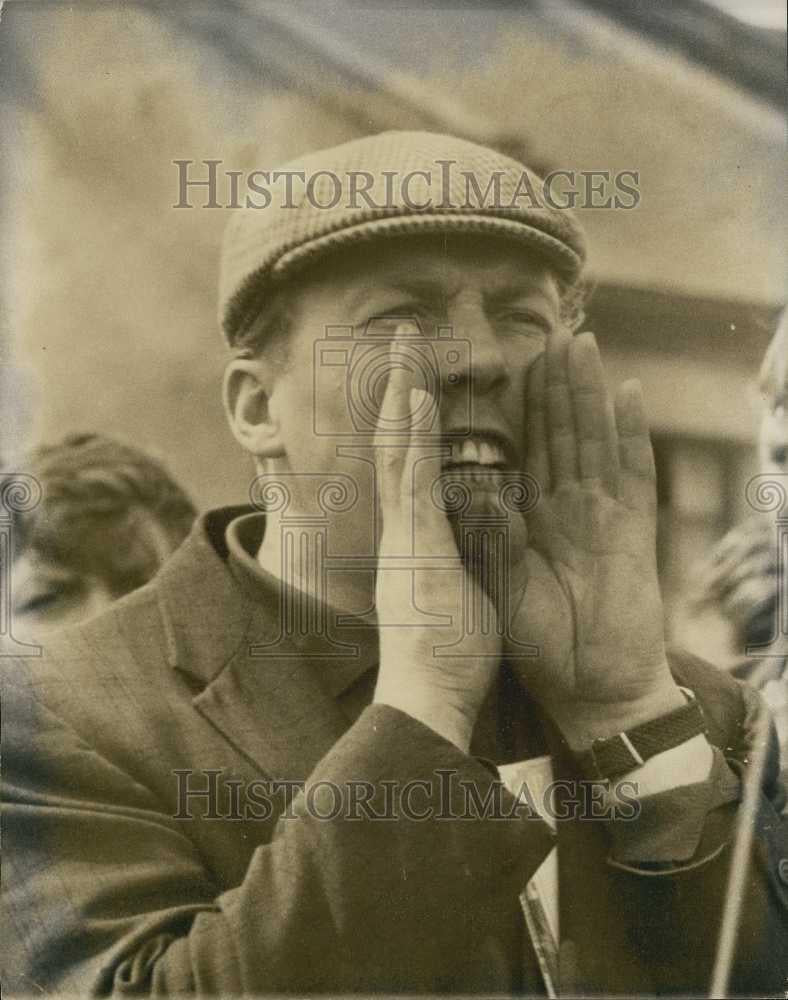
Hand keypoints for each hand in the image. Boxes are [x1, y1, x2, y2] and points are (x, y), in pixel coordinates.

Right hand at [372, 352, 500, 753]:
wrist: (427, 698)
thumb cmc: (446, 652)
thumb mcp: (461, 591)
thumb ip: (466, 553)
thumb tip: (480, 528)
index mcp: (420, 534)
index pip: (418, 462)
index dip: (417, 418)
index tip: (420, 378)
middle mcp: (406, 525)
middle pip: (402, 443)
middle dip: (402, 390)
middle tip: (404, 342)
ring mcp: (405, 532)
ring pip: (401, 449)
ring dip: (404, 396)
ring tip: (407, 348)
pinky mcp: (414, 546)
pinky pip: (415, 481)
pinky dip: (415, 437)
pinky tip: (418, 398)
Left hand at [506, 329, 683, 749]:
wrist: (596, 692)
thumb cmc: (545, 648)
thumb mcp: (507, 590)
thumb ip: (496, 540)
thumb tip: (479, 491)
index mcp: (532, 521)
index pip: (521, 451)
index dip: (518, 409)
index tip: (510, 365)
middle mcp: (567, 510)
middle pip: (559, 433)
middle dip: (555, 384)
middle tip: (551, 333)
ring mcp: (604, 516)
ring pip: (593, 440)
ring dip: (588, 393)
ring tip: (582, 343)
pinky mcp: (635, 531)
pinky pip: (634, 473)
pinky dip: (631, 433)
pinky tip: (627, 393)